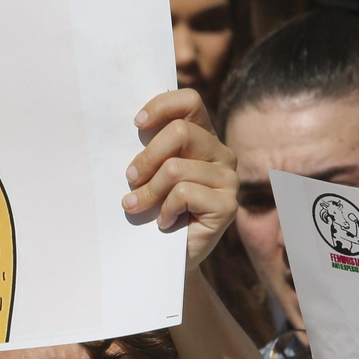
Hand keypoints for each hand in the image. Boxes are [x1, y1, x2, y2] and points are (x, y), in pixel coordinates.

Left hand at [122, 88, 236, 269]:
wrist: (163, 256)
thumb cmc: (152, 209)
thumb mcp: (147, 172)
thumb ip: (147, 148)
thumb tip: (131, 125)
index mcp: (203, 137)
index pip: (190, 101)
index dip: (161, 106)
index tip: (137, 124)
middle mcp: (221, 153)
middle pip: (180, 132)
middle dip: (146, 157)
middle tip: (130, 178)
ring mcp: (228, 179)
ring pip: (176, 168)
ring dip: (148, 191)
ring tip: (137, 206)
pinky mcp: (227, 205)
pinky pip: (183, 194)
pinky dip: (164, 210)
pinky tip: (164, 222)